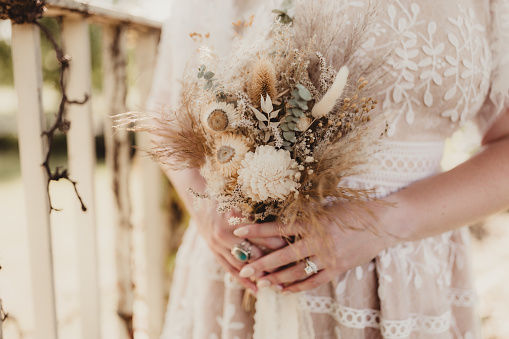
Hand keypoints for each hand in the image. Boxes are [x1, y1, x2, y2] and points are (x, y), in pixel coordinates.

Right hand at [193, 204, 286, 291]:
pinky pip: (230, 270)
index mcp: (232, 218)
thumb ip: (257, 216)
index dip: (274, 241)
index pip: (257, 234)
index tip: (289, 247)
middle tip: (287, 270)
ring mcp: (217, 245)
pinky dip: (243, 281)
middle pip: (250, 252)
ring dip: (258, 274)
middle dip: (269, 261)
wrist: (200, 203)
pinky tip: (256, 290)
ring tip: (276, 283)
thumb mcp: (241, 203)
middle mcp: (224, 233)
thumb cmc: (227, 201)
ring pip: (241, 264)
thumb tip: (281, 227)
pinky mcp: (214, 253)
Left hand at [234, 211, 396, 292]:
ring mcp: (329, 257)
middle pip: (283, 255)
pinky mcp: (338, 269)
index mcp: (313, 222)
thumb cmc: (353, 210)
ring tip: (261, 283)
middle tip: (243, 269)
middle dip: (262, 263)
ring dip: (277, 279)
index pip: (278, 228)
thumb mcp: (327, 208)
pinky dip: (298, 287)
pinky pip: (314, 281)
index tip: (237, 231)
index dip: (257, 230)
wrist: (383, 223)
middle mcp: (318, 241)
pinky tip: (285, 290)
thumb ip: (306, 216)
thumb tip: (282, 218)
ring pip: (297, 272)